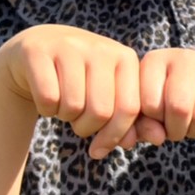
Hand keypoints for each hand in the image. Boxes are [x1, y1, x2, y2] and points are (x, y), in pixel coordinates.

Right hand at [0, 24, 143, 158]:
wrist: (36, 51)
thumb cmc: (81, 82)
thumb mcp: (109, 96)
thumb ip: (134, 120)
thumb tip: (158, 139)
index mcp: (125, 58)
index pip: (130, 108)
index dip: (115, 136)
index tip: (100, 149)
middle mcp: (101, 48)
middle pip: (101, 111)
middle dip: (87, 128)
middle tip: (78, 122)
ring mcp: (69, 46)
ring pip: (73, 106)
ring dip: (65, 118)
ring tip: (64, 105)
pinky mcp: (38, 52)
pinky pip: (48, 98)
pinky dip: (45, 110)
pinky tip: (47, 98)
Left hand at [137, 48, 194, 146]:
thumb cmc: (169, 107)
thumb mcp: (149, 116)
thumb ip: (142, 127)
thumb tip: (158, 138)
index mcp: (154, 60)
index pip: (150, 103)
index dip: (154, 122)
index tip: (159, 119)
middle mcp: (183, 55)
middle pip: (179, 107)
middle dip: (176, 130)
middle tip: (177, 129)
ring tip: (193, 124)